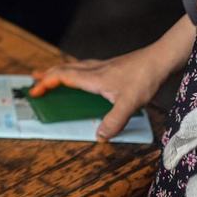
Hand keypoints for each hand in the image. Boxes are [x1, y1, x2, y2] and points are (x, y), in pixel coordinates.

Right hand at [29, 48, 170, 140]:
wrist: (161, 59)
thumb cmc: (145, 77)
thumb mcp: (129, 103)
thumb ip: (113, 121)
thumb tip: (100, 137)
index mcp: (92, 77)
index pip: (61, 77)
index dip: (45, 84)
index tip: (34, 92)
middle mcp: (94, 69)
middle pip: (63, 69)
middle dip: (47, 75)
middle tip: (34, 80)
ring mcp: (103, 66)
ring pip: (74, 66)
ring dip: (59, 71)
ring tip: (52, 75)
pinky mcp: (112, 66)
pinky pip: (86, 67)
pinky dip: (76, 70)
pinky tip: (84, 75)